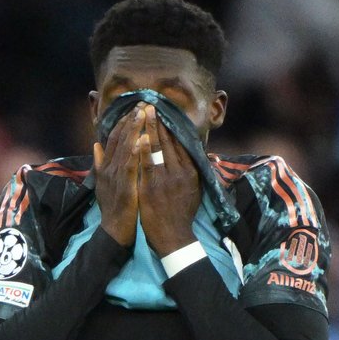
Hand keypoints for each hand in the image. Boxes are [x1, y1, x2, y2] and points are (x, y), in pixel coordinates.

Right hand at [92, 104, 144, 246]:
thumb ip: (100, 163)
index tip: (133, 108)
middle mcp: (109, 168)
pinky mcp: (126, 186)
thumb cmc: (113, 207)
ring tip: (143, 113)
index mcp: (106, 166)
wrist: (114, 230)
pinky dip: (137, 151)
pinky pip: (132, 165)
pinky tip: (143, 139)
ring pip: (126, 148)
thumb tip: (96, 145)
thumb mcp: (104, 183)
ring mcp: (117, 176)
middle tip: (142, 103)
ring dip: (134, 129)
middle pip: (120, 139)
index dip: (123, 122)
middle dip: (131, 120)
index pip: (114, 139)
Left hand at [137, 115, 200, 254]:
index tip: (164, 111)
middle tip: (151, 103)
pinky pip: (146, 163)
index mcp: (190, 171)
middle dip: (159, 120)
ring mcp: (166, 178)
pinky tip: (138, 134)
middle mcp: (180, 171)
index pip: (180, 142)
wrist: (174, 237)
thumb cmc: (182, 215)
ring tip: (143, 110)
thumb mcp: (195, 190)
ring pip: (157, 147)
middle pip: (168, 140)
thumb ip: (194, 172)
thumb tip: (200, 156)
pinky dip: (142, 147)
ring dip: (149, 127)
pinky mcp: (152, 186)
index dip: (171, 125)